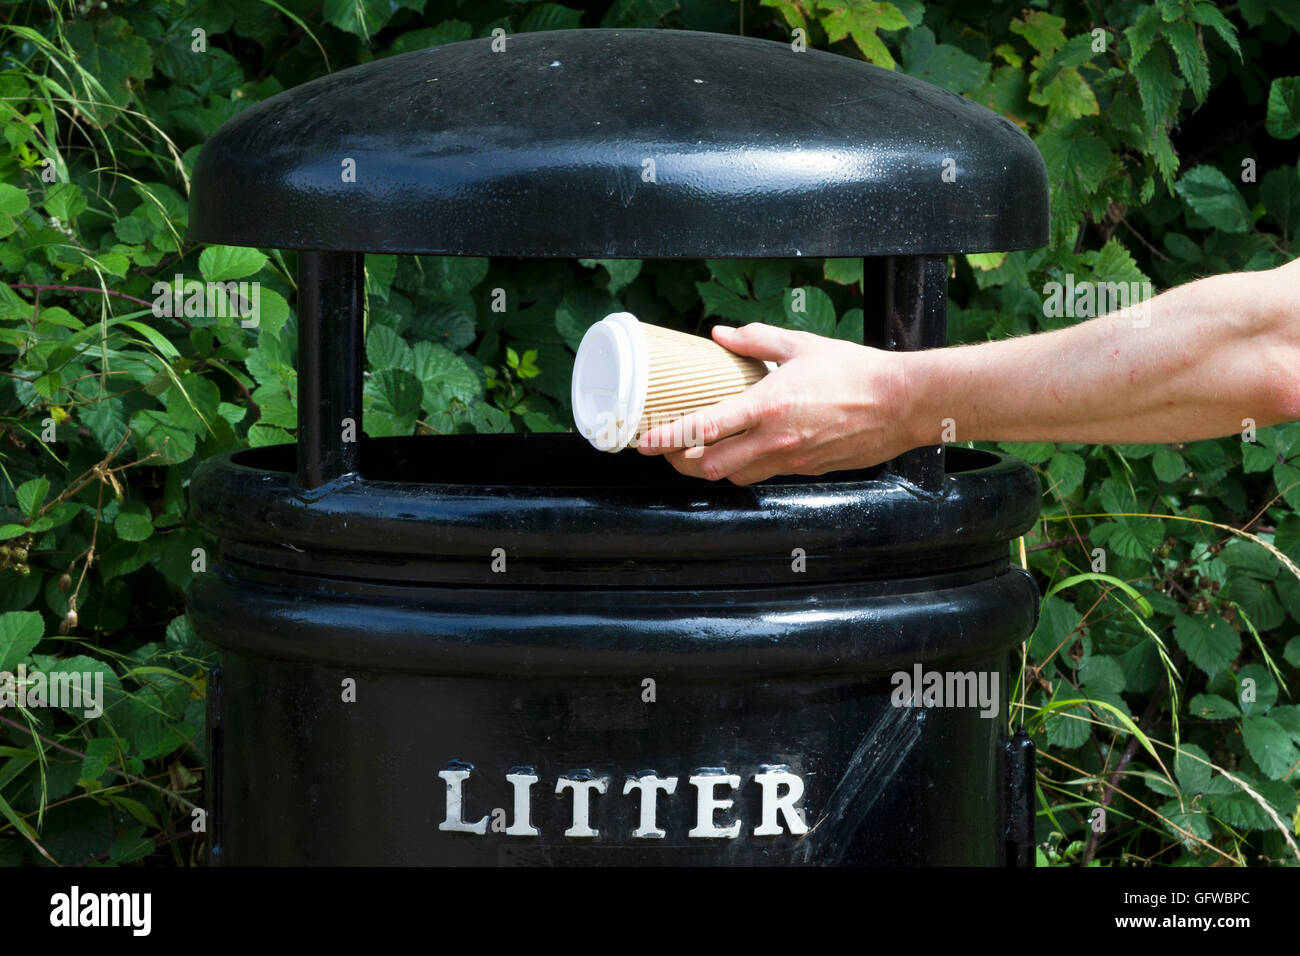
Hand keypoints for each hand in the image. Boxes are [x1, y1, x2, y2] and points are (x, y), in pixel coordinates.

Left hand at [636, 323, 916, 484]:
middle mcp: (775, 439)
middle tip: (666, 449)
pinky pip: (763, 475)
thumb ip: (756, 340)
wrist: (902, 403)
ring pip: (734, 477)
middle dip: (681, 462)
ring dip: (712, 468)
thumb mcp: (802, 345)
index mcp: (768, 405)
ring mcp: (791, 459)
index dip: (667, 438)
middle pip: (710, 467)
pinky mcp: (807, 470)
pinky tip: (742, 451)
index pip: (704, 428)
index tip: (643, 442)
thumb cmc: (855, 370)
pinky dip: (744, 468)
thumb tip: (720, 334)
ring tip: (698, 452)